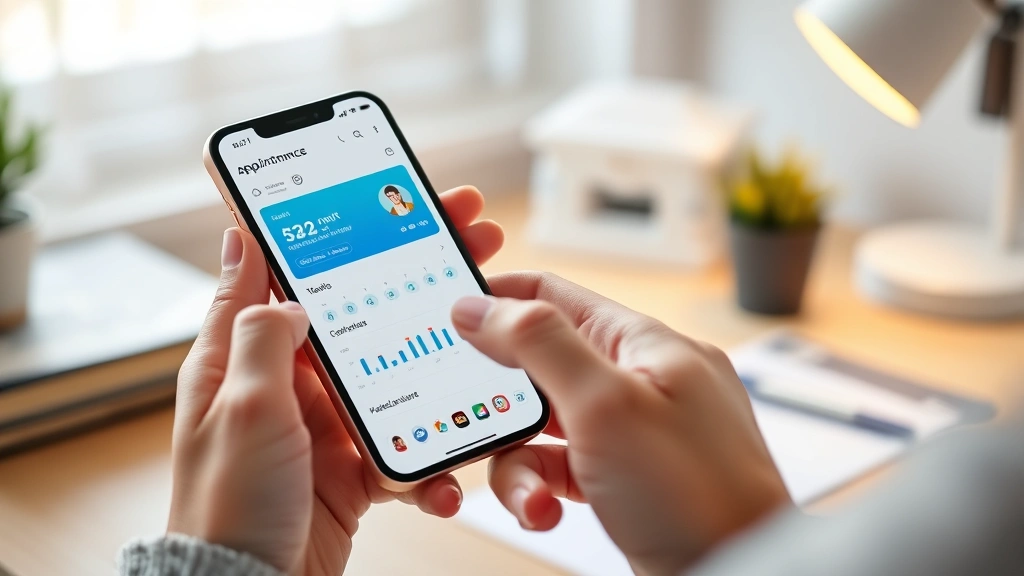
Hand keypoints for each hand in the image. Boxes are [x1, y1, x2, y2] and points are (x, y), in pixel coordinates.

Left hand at [167, 186, 503, 574]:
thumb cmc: (229, 502)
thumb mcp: (245, 404)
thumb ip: (258, 329)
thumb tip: (244, 246)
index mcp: (244, 354)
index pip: (289, 268)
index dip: (337, 226)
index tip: (388, 191)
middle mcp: (286, 380)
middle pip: (359, 309)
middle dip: (415, 271)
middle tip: (470, 234)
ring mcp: (324, 420)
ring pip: (392, 368)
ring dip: (437, 354)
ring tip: (488, 327)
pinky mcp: (353, 461)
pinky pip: (402, 439)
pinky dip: (429, 452)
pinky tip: (448, 464)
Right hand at [451, 272, 790, 575]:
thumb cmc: (695, 496)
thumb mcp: (605, 405)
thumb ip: (539, 345)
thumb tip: (480, 305)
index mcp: (645, 343)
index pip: (556, 296)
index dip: (498, 298)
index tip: (448, 315)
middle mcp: (641, 380)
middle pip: (541, 366)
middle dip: (502, 405)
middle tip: (476, 427)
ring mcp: (634, 432)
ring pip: (544, 426)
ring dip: (520, 463)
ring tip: (531, 499)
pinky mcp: (624, 477)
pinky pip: (562, 467)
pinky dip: (542, 490)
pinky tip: (545, 512)